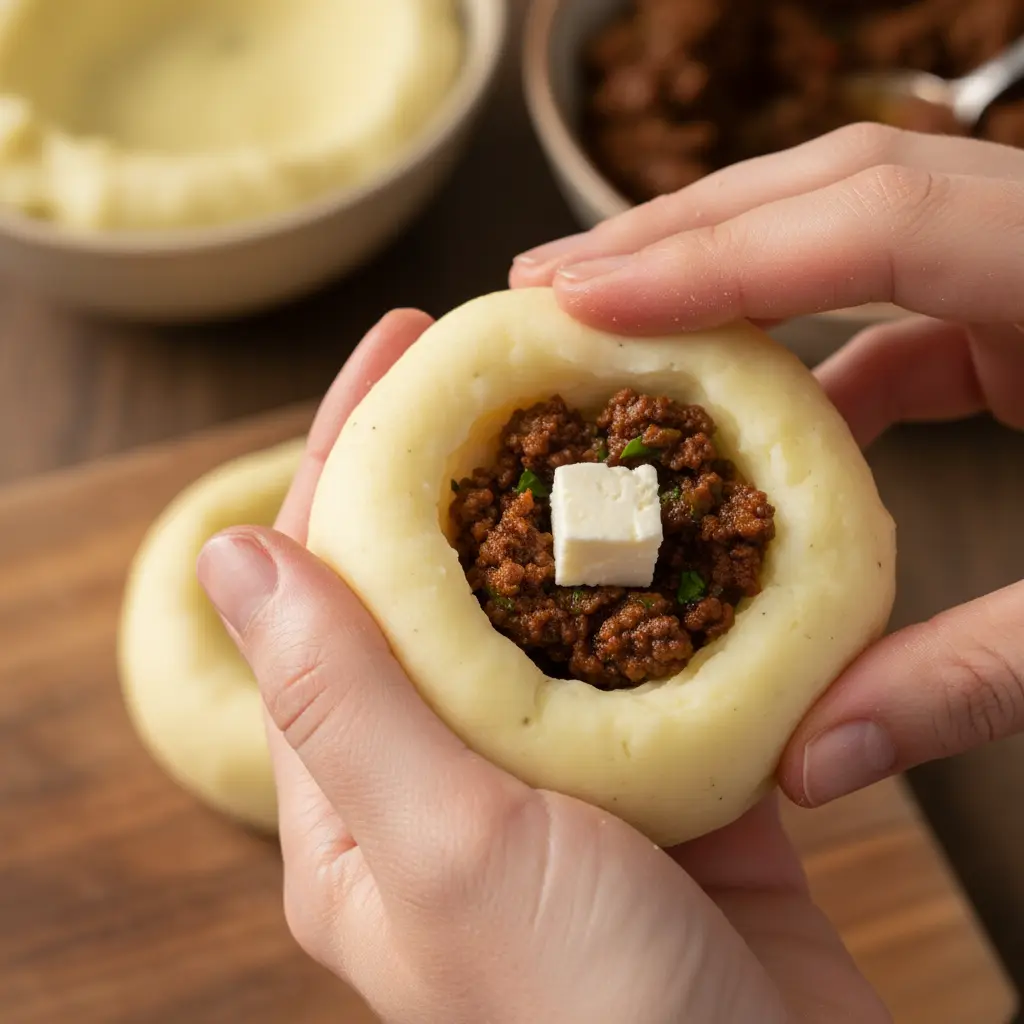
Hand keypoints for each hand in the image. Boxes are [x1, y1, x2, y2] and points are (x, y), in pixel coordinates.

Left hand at [197, 312, 887, 1022]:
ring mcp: (560, 784)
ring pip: (549, 609)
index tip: (402, 341)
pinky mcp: (667, 789)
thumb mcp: (448, 849)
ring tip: (601, 408)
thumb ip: (343, 700)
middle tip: (513, 349)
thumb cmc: (593, 1022)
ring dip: (572, 511)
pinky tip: (691, 518)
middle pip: (440, 581)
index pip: (329, 587)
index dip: (357, 449)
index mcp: (358, 803)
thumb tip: (234, 558)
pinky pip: (653, 658)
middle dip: (469, 458)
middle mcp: (447, 786)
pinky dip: (667, 584)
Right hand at [511, 121, 1023, 808]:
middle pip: (833, 186)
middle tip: (549, 284)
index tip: (580, 296)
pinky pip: (887, 304)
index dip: (713, 254)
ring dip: (720, 277)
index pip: (873, 220)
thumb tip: (811, 763)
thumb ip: (981, 676)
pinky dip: (801, 350)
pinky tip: (746, 414)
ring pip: (845, 226)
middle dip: (678, 233)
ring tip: (609, 324)